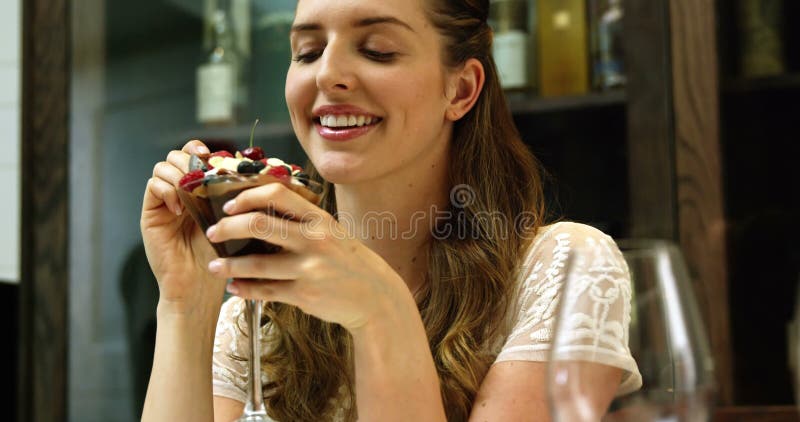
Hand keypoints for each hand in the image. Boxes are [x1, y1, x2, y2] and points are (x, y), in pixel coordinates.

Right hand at [141, 140, 223, 312]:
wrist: (199, 286)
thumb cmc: (222, 256)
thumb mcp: (233, 219)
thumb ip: (233, 193)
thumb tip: (245, 163)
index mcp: (200, 189)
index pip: (193, 155)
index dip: (200, 150)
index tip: (213, 156)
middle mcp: (180, 192)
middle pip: (176, 156)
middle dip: (189, 160)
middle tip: (202, 174)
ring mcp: (164, 201)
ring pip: (162, 167)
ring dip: (178, 174)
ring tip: (191, 192)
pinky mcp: (151, 213)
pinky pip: (153, 186)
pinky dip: (167, 191)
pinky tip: (180, 209)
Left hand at [204, 183, 410, 330]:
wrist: (375, 295)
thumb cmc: (347, 260)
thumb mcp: (331, 232)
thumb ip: (301, 221)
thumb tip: (257, 213)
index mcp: (319, 219)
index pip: (276, 194)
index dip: (247, 196)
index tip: (229, 205)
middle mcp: (314, 240)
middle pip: (259, 224)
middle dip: (228, 228)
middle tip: (213, 233)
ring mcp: (309, 268)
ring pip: (256, 263)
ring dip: (229, 265)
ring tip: (213, 266)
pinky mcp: (305, 295)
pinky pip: (266, 291)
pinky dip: (245, 289)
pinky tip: (233, 287)